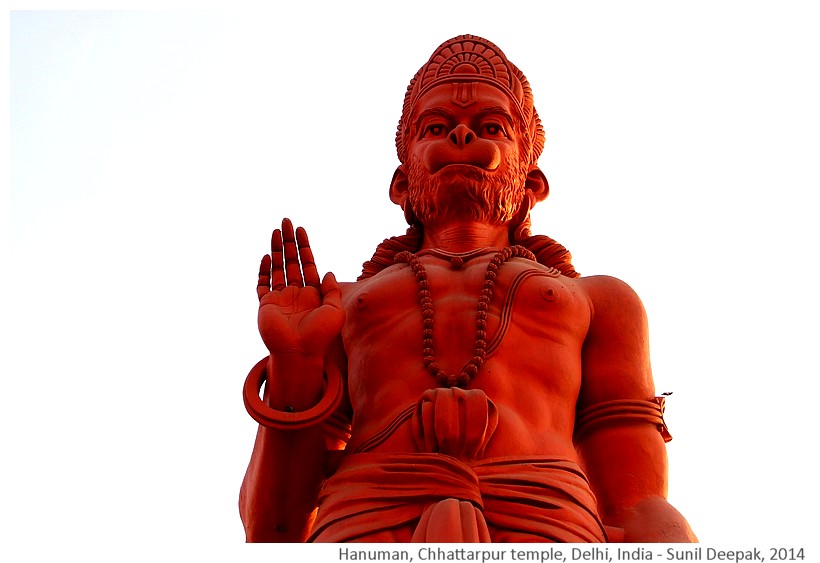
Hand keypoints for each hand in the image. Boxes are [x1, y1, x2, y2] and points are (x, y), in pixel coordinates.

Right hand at [256, 219, 344, 359]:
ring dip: (277, 249)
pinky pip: (262, 284)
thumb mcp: (334, 311)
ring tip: (276, 231)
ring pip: (277, 268)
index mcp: (312, 293)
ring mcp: (280, 298)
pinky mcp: (266, 304)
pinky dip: (263, 270)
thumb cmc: (320, 336)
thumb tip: (328, 271)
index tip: (301, 230)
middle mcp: (295, 293)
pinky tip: (267, 256)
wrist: (300, 354)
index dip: (304, 247)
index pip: (308, 264)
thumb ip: (331, 290)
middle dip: (289, 241)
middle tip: (286, 221)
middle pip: (291, 261)